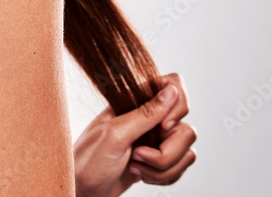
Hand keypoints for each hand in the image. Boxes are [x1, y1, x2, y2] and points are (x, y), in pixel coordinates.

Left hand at [74, 72, 196, 196]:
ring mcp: (156, 138)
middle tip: (139, 155)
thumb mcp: (116, 134)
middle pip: (185, 128)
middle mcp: (149, 116)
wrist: (85, 189)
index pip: (173, 85)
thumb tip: (172, 91)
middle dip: (167, 152)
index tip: (163, 128)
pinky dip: (165, 176)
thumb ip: (146, 114)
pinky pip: (180, 165)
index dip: (177, 107)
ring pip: (185, 150)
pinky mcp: (159, 159)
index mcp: (136, 100)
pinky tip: (141, 175)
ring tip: (136, 166)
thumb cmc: (90, 160)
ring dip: (164, 167)